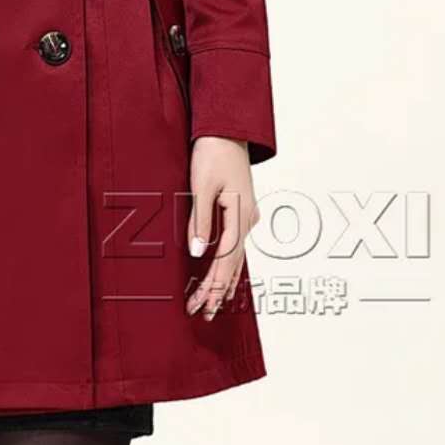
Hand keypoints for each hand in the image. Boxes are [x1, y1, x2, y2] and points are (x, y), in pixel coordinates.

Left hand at [185, 135, 259, 319]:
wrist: (227, 129)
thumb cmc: (212, 154)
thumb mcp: (202, 186)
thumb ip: (200, 220)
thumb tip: (197, 253)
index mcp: (239, 215)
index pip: (225, 260)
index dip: (213, 286)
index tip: (201, 306)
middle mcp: (247, 220)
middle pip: (232, 263)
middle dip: (217, 291)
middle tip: (203, 315)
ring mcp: (247, 216)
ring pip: (236, 256)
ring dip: (223, 280)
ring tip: (213, 305)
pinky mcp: (242, 210)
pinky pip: (236, 244)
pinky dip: (229, 263)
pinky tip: (226, 276)